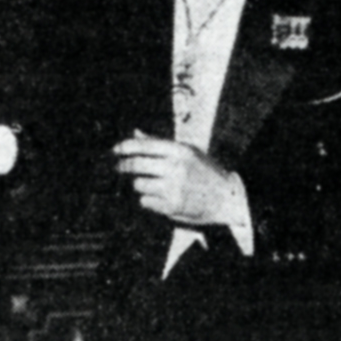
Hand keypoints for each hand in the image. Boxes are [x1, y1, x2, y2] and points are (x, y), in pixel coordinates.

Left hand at [112, 130, 238, 225]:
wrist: (227, 198)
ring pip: (138, 184)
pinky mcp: (171, 207)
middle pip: (135, 165)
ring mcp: (173, 188)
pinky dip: (147, 200)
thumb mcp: (188, 152)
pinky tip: (158, 197)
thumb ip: (160, 144)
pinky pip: (145, 201)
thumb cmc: (205, 172)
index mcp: (180, 151)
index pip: (144, 145)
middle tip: (118, 167)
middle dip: (122, 166)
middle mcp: (176, 168)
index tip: (114, 150)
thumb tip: (136, 133)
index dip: (125, 147)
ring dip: (138, 184)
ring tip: (149, 184)